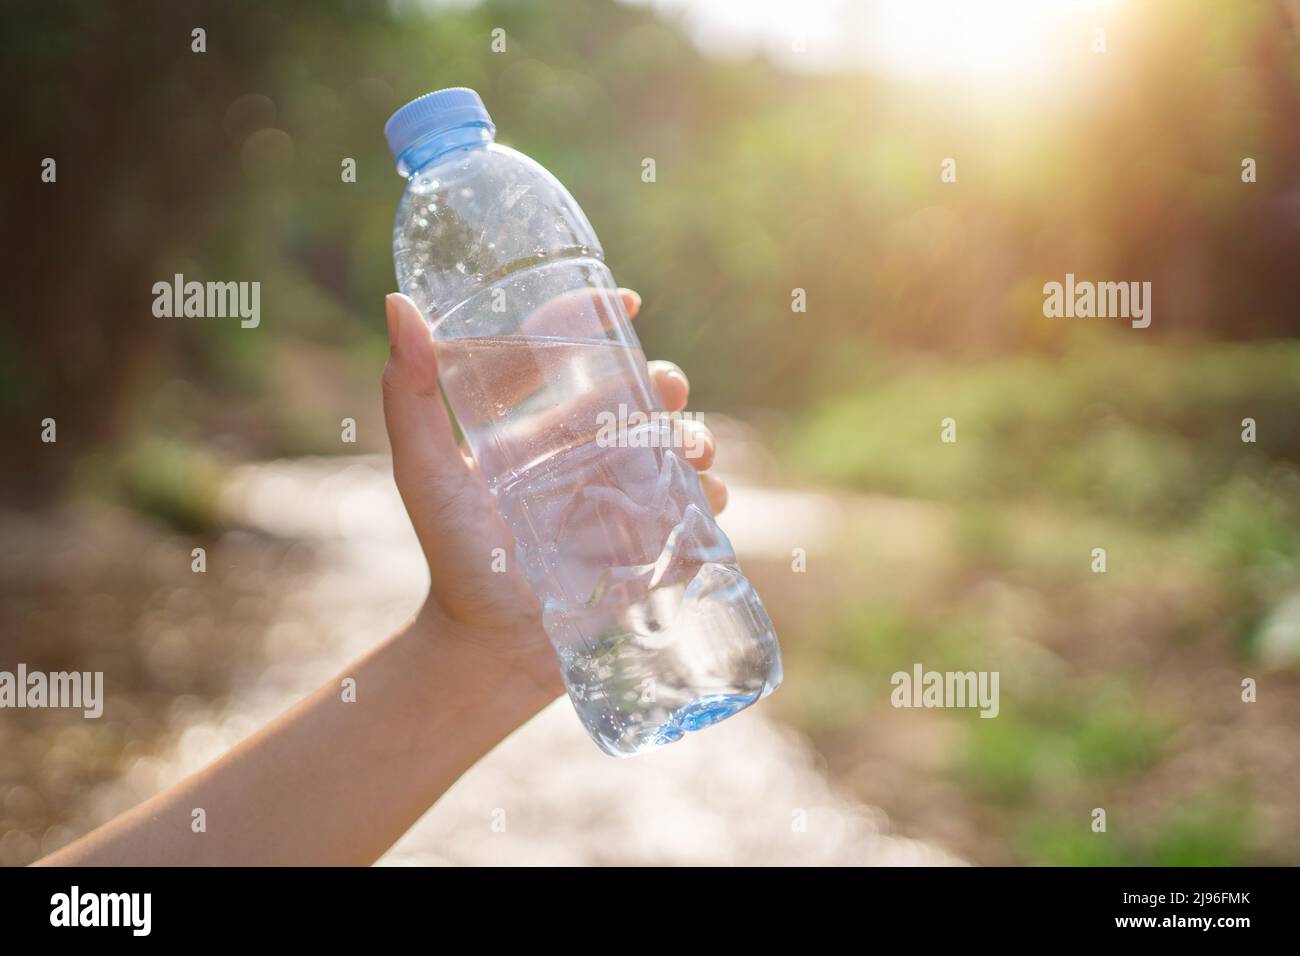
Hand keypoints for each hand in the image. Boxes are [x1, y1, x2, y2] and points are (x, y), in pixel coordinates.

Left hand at [381, 290, 727, 701]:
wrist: (491, 651)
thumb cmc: (457, 559)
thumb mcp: (428, 475)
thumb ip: (408, 397)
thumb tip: (400, 304)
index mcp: (539, 430)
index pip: (574, 358)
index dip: (601, 320)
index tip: (628, 301)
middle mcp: (587, 457)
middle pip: (642, 399)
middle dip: (666, 383)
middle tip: (668, 387)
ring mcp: (625, 501)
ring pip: (680, 450)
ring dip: (697, 438)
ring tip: (691, 452)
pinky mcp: (654, 545)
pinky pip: (697, 511)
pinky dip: (709, 497)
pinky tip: (703, 498)